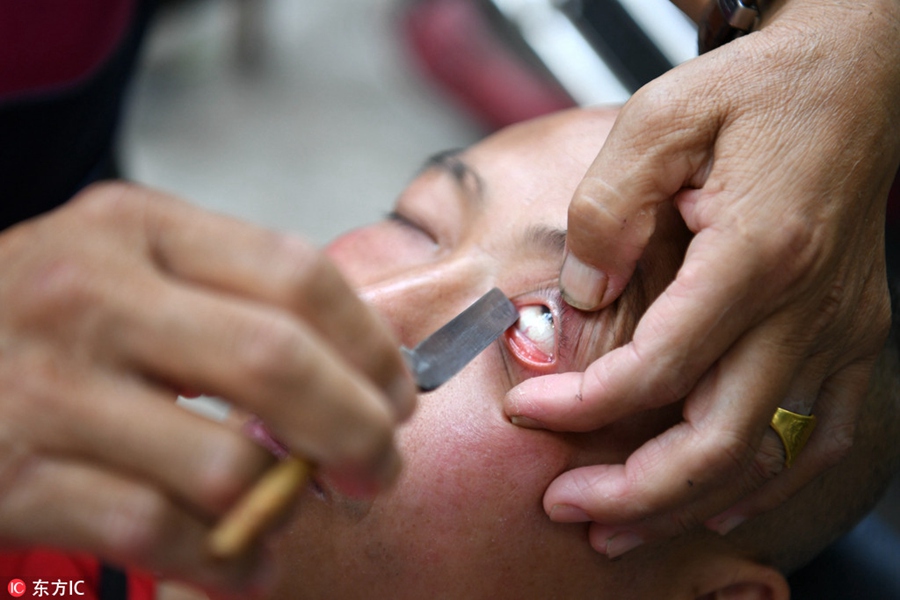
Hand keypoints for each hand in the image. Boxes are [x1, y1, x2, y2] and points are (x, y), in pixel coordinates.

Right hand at [0, 183, 414, 586]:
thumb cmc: (34, 323)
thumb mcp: (123, 271)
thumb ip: (226, 299)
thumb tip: (356, 365)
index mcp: (136, 228)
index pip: (297, 275)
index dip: (370, 345)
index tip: (399, 394)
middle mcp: (89, 292)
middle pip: (277, 362)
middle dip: (358, 430)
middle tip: (380, 467)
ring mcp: (44, 386)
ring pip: (224, 463)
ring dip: (281, 505)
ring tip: (286, 512)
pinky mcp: (9, 479)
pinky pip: (160, 533)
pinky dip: (225, 563)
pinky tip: (245, 565)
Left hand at [504, 0, 899, 555]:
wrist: (850, 80)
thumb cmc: (752, 95)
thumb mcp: (659, 121)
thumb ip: (607, 211)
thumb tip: (580, 297)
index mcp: (757, 253)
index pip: (660, 366)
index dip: (585, 404)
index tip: (528, 411)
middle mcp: (809, 306)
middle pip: (720, 440)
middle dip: (634, 491)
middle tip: (566, 505)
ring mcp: (839, 329)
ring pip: (767, 456)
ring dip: (687, 505)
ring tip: (618, 528)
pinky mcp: (850, 335)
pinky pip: (821, 438)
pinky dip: (767, 484)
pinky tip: (719, 506)